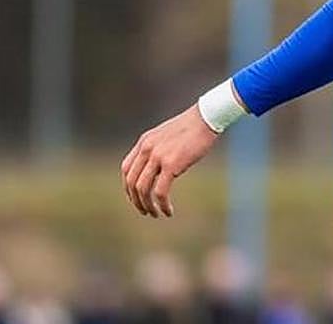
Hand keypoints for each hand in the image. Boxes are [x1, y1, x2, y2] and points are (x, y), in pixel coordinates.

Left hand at [120, 103, 219, 217]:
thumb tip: (158, 168)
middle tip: (145, 211)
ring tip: (156, 214)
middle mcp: (147, 149)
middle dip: (136, 201)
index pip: (126, 169)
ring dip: (147, 206)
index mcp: (144, 142)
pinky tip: (168, 211)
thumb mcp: (167, 135)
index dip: (128, 187)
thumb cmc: (192, 127)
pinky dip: (162, 205)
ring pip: (143, 189)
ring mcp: (158, 156)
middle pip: (131, 181)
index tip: (136, 198)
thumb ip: (158, 149)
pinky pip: (160, 192)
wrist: (206, 118)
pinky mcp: (171, 164)